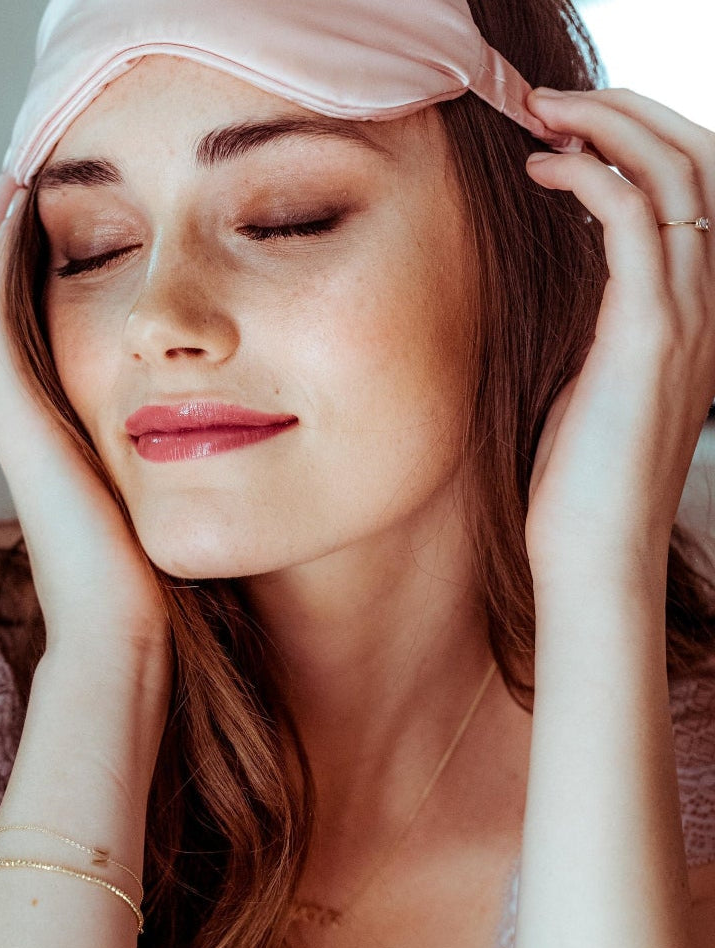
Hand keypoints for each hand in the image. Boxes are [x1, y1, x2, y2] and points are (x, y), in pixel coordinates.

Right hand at [0, 189, 170, 654]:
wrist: (122, 634)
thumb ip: (170, 476)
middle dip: (16, 252)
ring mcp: (14, 418)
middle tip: (31, 188)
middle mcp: (26, 423)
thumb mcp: (161, 515)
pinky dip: (2, 256)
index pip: (39, 341)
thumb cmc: (152, 591)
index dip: (46, 284)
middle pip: (4, 316)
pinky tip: (22, 203)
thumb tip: (221, 450)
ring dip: (2, 242)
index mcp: (60, 441)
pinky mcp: (15, 416)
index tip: (74, 231)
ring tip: (20, 182)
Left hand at [520, 87, 714, 592]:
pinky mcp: (648, 336)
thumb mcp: (591, 384)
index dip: (638, 143)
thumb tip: (562, 278)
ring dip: (610, 128)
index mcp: (693, 312)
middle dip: (629, 113)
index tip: (567, 130)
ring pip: (676, 178)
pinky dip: (595, 181)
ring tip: (543, 115)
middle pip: (696, 163)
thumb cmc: (579, 480)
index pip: (694, 193)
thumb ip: (596, 325)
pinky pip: (638, 226)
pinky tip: (547, 172)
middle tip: (552, 101)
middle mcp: (704, 304)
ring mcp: (685, 318)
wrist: (594, 551)